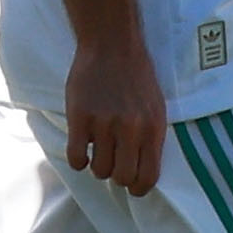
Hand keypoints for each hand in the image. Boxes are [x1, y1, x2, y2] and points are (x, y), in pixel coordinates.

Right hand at [63, 30, 166, 193]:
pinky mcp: (79, 116)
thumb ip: (150, 137)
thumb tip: (141, 168)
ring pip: (99, 169)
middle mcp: (130, 129)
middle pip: (122, 177)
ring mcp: (103, 123)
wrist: (111, 45)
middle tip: (112, 166)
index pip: (148, 176)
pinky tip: (81, 148)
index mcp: (152, 128)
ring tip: (96, 153)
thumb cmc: (136, 76)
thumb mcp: (155, 107)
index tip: (132, 185)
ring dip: (97, 166)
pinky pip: (76, 155)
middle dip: (117, 177)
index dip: (139, 188)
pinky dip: (78, 159)